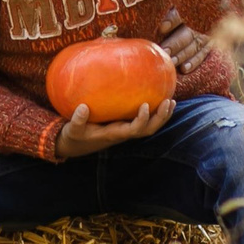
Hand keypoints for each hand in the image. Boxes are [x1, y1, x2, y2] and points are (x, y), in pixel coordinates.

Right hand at [55, 97, 174, 158]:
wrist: (76, 145)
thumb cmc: (75, 136)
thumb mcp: (72, 129)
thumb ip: (77, 119)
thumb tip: (83, 107)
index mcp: (114, 134)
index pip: (134, 130)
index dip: (142, 119)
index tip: (145, 105)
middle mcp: (124, 134)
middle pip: (148, 130)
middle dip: (160, 118)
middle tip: (168, 101)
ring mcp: (126, 130)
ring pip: (149, 127)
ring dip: (162, 116)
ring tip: (171, 100)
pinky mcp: (125, 126)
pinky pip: (144, 121)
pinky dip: (154, 113)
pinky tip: (157, 98)